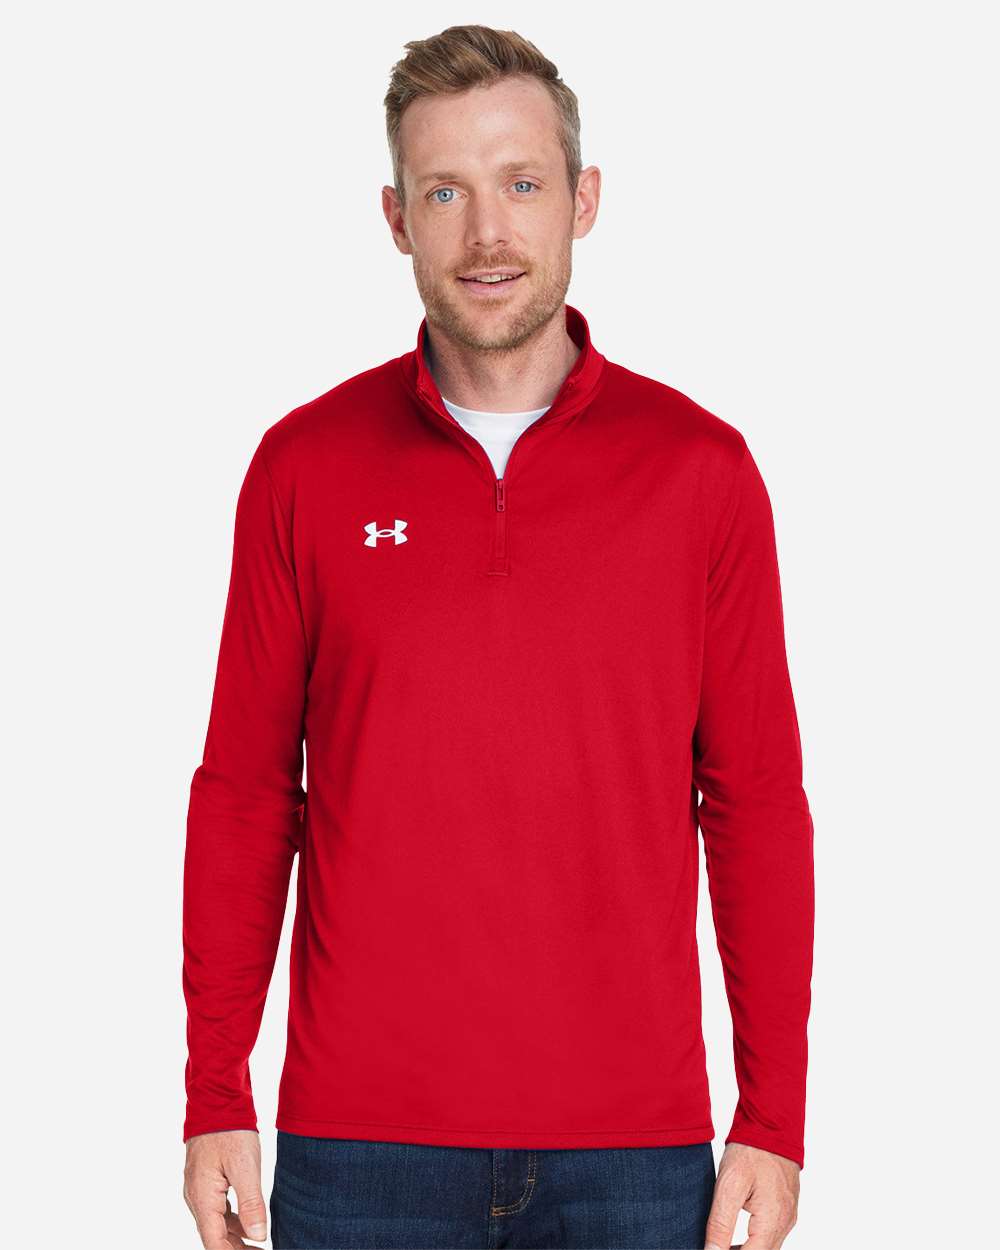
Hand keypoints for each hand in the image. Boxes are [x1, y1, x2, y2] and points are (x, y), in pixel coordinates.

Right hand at [183, 1129, 268, 1247]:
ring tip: (258, 1247)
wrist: (215, 1101)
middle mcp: (196, 1199)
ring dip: (235, 1240)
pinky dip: (232, 1223)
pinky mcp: (206, 1182)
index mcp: (203, 1199)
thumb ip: (251, 1204)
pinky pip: (217, 1211)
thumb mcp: (245, 1167)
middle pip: (214, 1238)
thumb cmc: (230, 1131)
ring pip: (216, 1226)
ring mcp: (199, 1190)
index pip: (214, 1244)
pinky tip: (248, 1226)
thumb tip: (258, 1237)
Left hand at [704, 1142, 799, 1248]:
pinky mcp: (786, 1210)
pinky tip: (734, 1238)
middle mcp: (785, 1223)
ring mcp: (788, 1217)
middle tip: (712, 1247)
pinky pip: (771, 1236)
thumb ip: (720, 1222)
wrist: (771, 1124)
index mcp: (773, 1220)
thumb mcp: (729, 1185)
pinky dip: (754, 1242)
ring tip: (719, 1245)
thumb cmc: (751, 1150)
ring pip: (767, 1248)